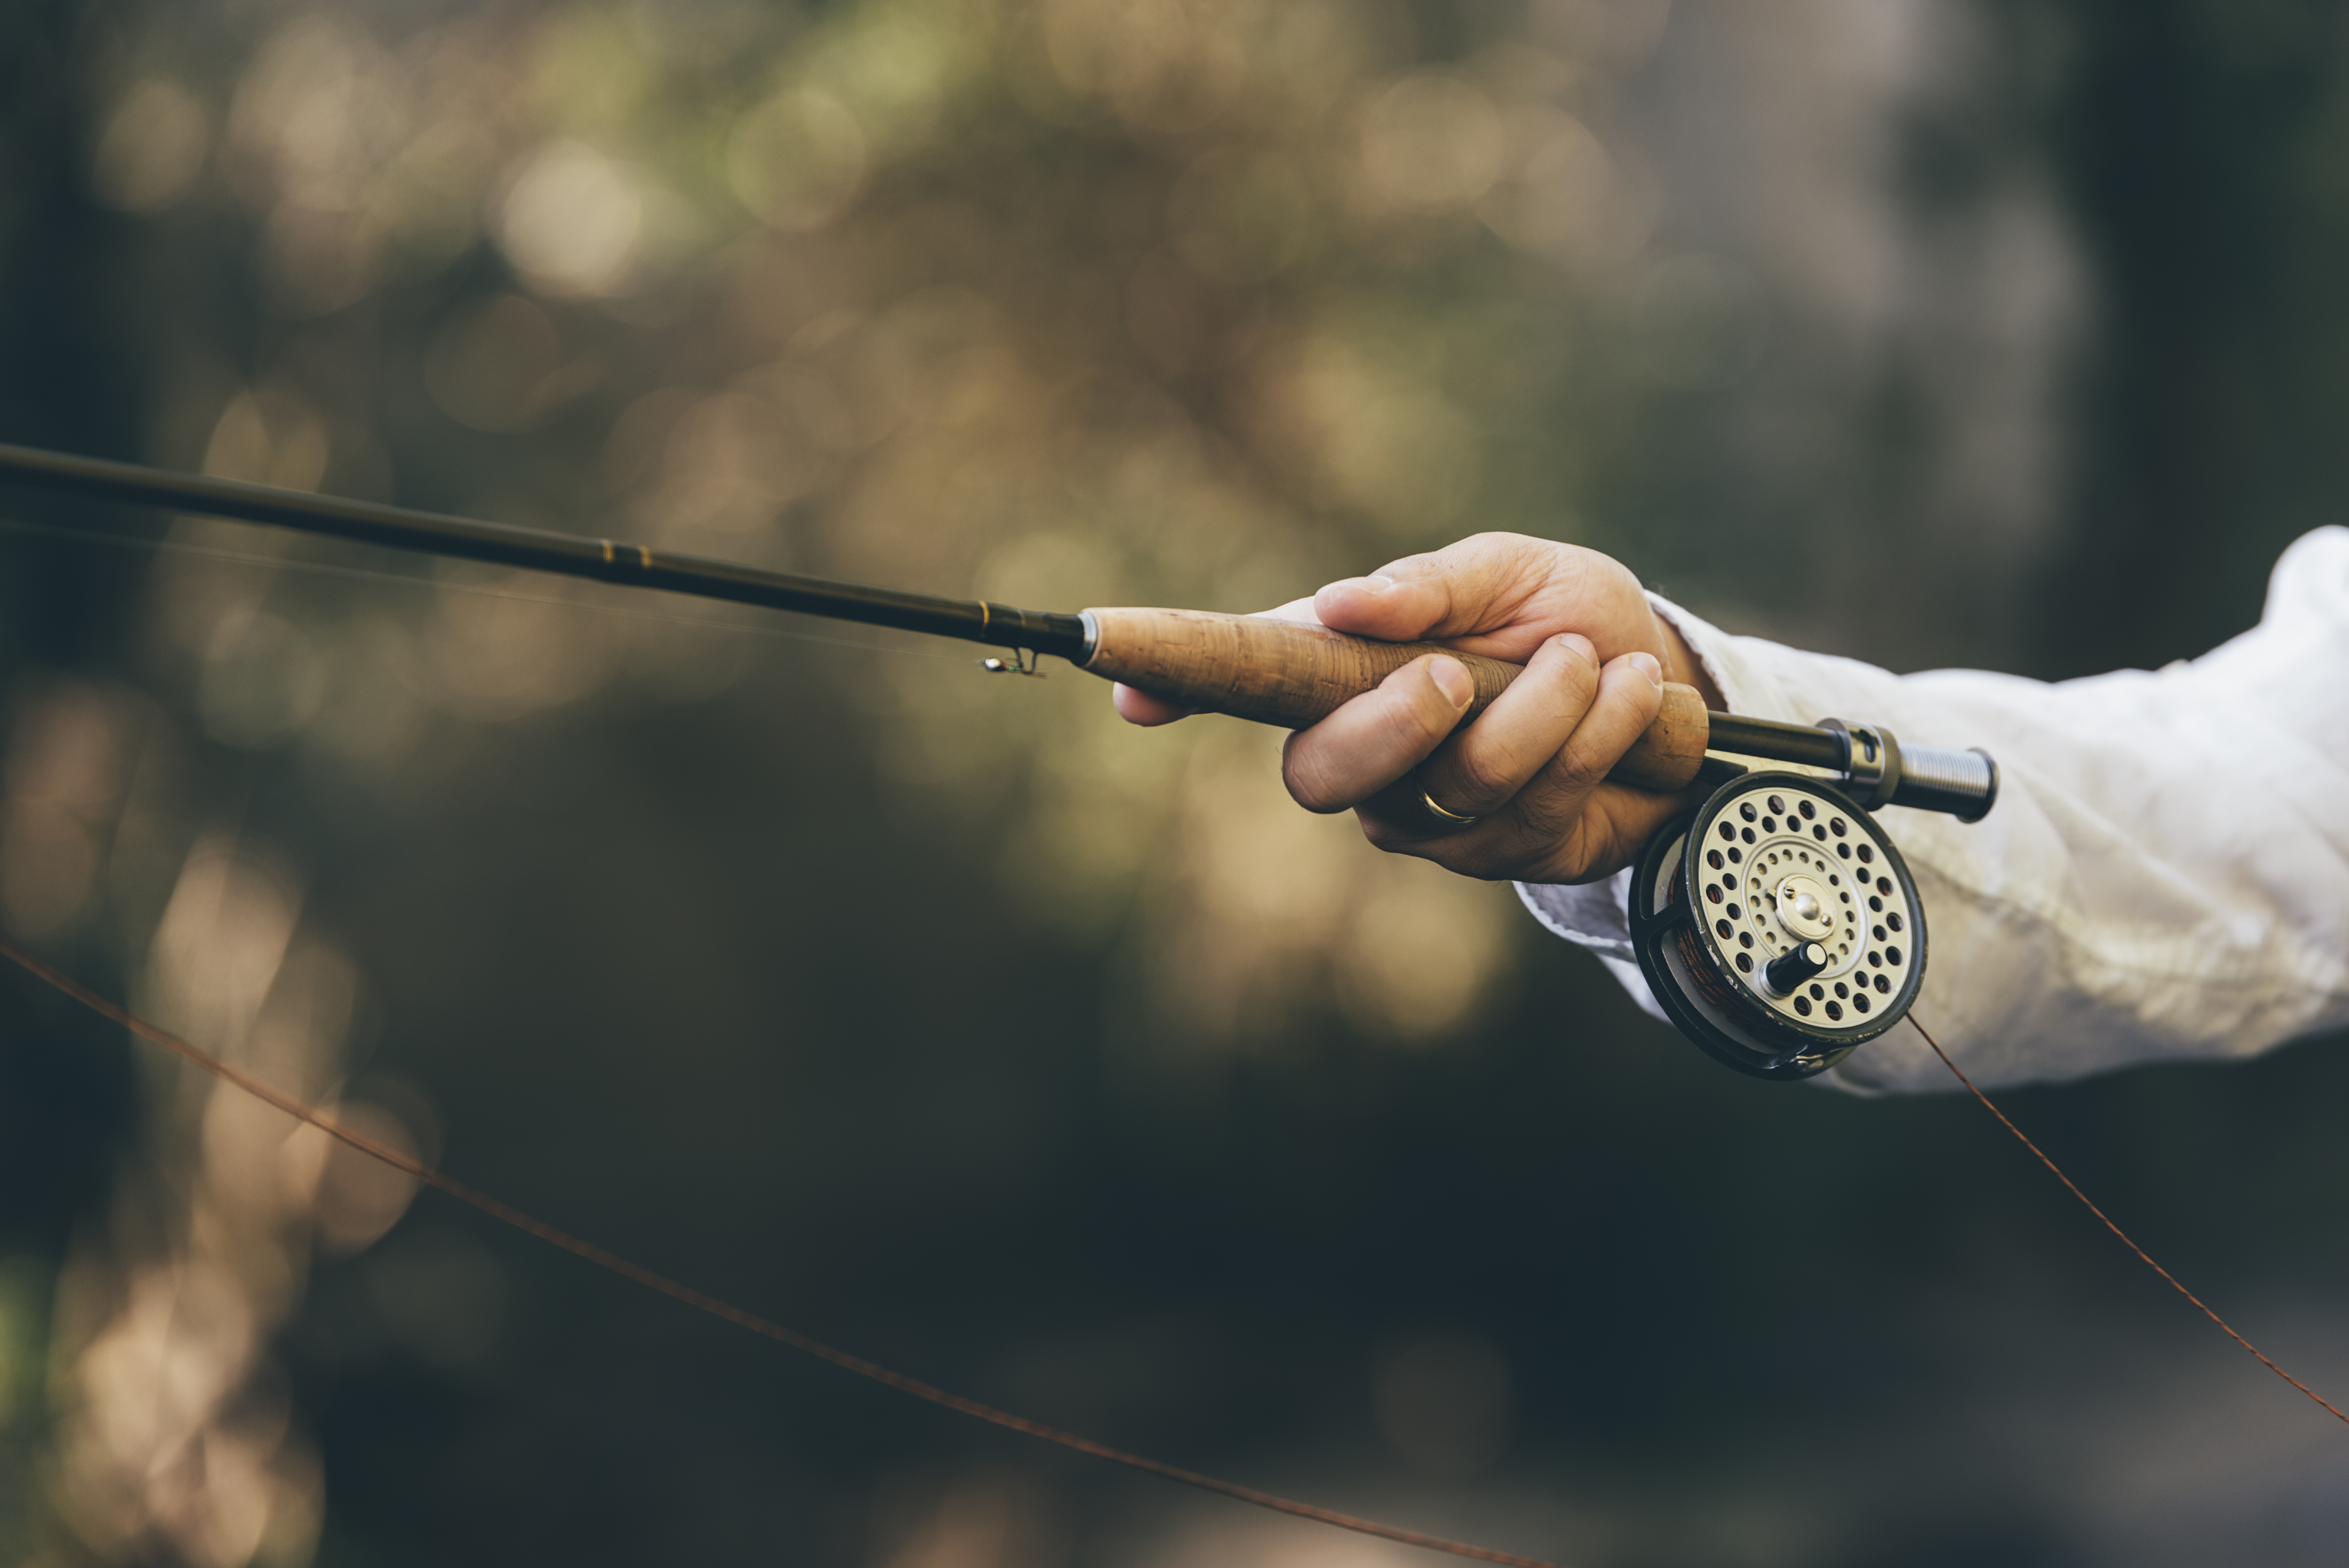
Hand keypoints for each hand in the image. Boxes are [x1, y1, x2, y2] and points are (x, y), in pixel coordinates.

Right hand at [1112, 534, 1723, 883]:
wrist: (1664, 683)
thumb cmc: (1561, 614)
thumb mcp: (1509, 570)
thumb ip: (1431, 584)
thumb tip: (1345, 603)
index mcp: (1340, 667)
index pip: (1240, 676)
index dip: (1173, 678)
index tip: (1118, 677)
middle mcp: (1362, 752)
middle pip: (1321, 775)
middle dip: (1392, 726)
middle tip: (1453, 674)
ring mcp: (1424, 814)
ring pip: (1456, 785)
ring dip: (1546, 713)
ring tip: (1596, 661)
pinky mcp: (1497, 854)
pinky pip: (1534, 812)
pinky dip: (1598, 743)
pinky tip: (1632, 701)